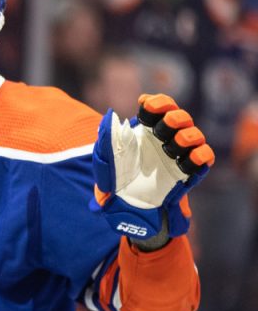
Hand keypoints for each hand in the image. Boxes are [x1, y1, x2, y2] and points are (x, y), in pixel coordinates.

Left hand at [92, 94, 213, 248]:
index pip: (159, 106)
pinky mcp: (189, 172)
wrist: (126, 208)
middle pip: (180, 116)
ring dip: (186, 136)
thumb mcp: (105, 159)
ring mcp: (178, 154)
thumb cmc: (115, 180)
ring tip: (172, 147)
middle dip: (174, 117)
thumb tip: (110, 115)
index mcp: (145, 130)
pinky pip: (205, 156)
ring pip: (195, 134)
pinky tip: (188, 159)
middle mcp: (164, 139)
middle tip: (163, 127)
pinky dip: (201, 154)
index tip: (147, 106)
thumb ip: (106, 137)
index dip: (158, 102)